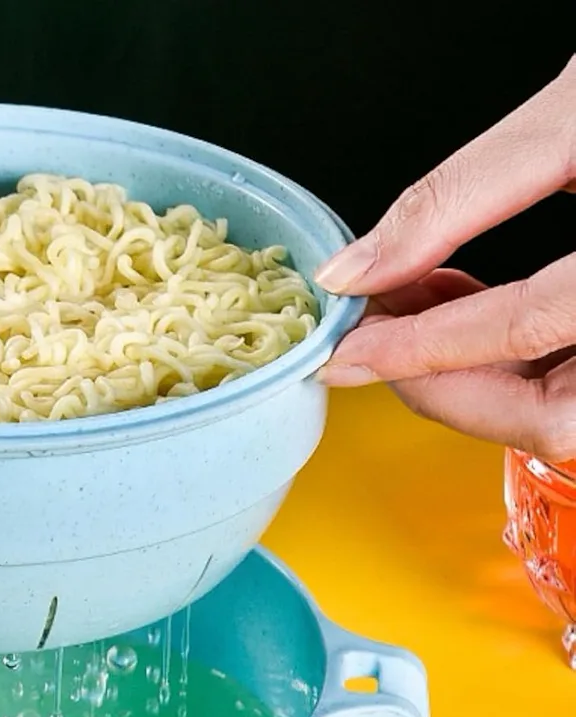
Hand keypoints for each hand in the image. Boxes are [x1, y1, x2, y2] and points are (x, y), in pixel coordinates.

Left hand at [316, 55, 575, 460]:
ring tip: (414, 307)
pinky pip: (567, 379)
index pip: (525, 329)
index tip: (348, 353)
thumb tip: (357, 269)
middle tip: (376, 339)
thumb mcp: (575, 117)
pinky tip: (460, 304)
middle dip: (443, 384)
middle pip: (548, 415)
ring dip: (466, 376)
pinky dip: (501, 359)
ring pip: (556, 411)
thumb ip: (460, 196)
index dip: (420, 350)